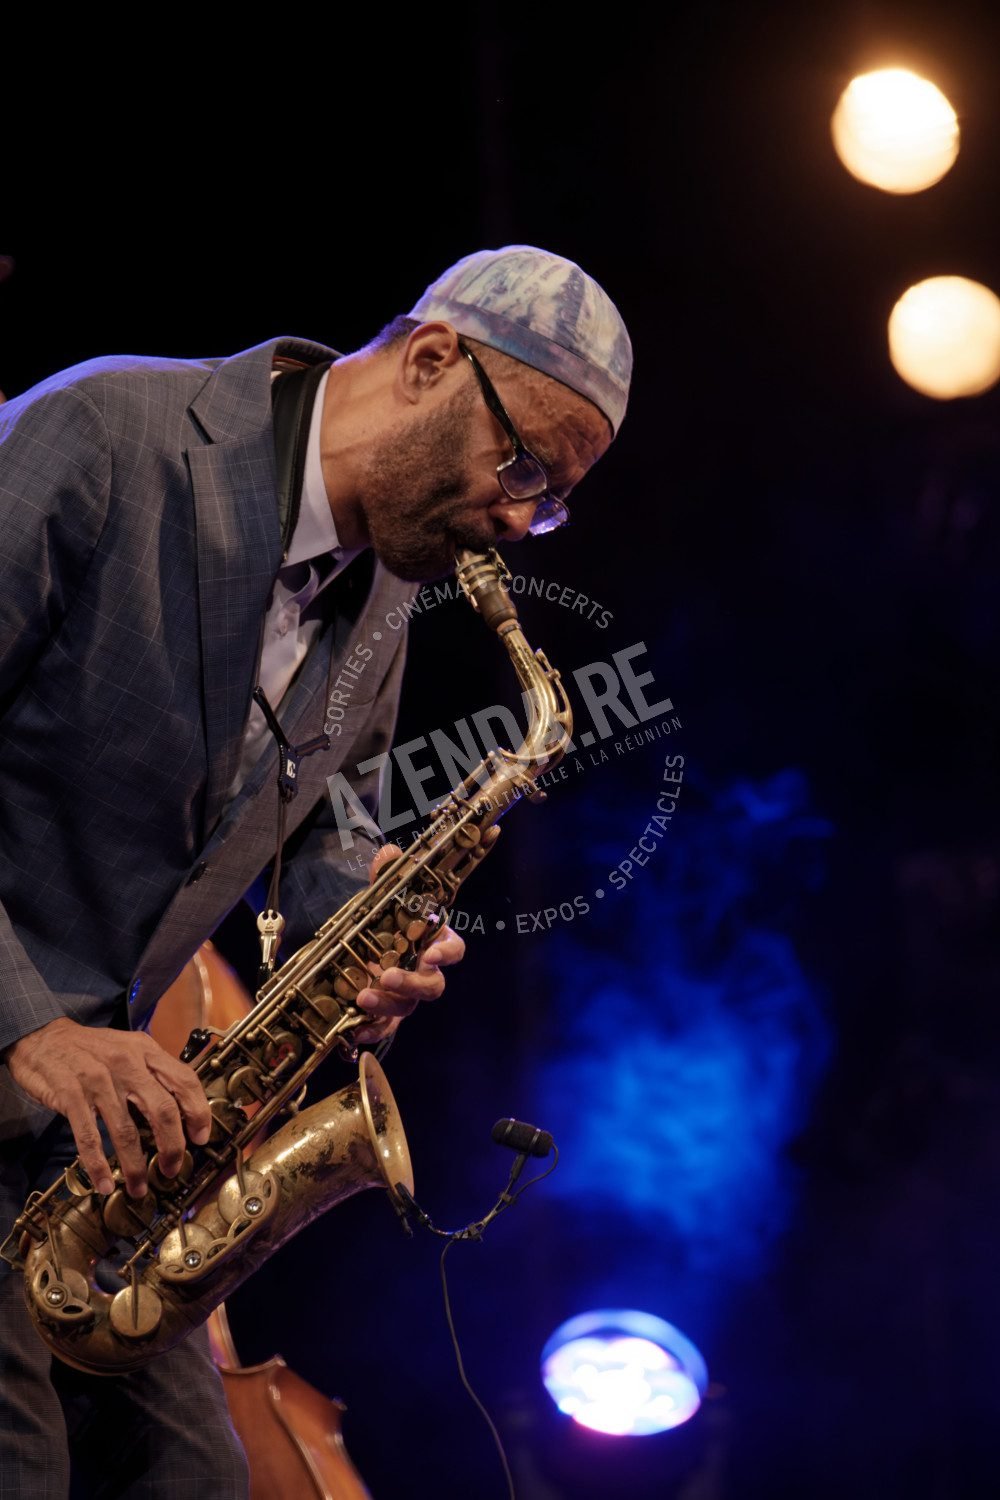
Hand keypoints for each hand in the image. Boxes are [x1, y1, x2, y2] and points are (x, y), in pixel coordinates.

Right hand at [5, 1018, 211, 1198]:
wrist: (42, 1037)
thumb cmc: (90, 1049)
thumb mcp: (128, 1049)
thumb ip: (151, 1072)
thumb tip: (178, 1109)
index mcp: (145, 1051)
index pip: (184, 1080)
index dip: (198, 1112)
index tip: (201, 1138)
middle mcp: (126, 1063)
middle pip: (162, 1109)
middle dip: (172, 1146)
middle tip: (172, 1169)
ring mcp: (98, 1079)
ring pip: (126, 1130)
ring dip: (134, 1165)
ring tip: (138, 1187)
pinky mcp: (70, 1094)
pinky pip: (88, 1136)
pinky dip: (97, 1164)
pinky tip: (103, 1183)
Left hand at [354, 845, 465, 1043]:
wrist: (362, 947)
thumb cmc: (384, 923)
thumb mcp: (382, 897)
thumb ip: (387, 876)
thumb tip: (388, 853)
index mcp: (432, 942)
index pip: (454, 949)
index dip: (448, 952)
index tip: (434, 953)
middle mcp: (423, 972)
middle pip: (432, 986)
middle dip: (413, 983)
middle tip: (389, 976)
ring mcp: (404, 996)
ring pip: (405, 1007)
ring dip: (386, 1004)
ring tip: (362, 996)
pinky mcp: (384, 1014)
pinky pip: (382, 1028)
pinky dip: (370, 1031)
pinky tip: (353, 1031)